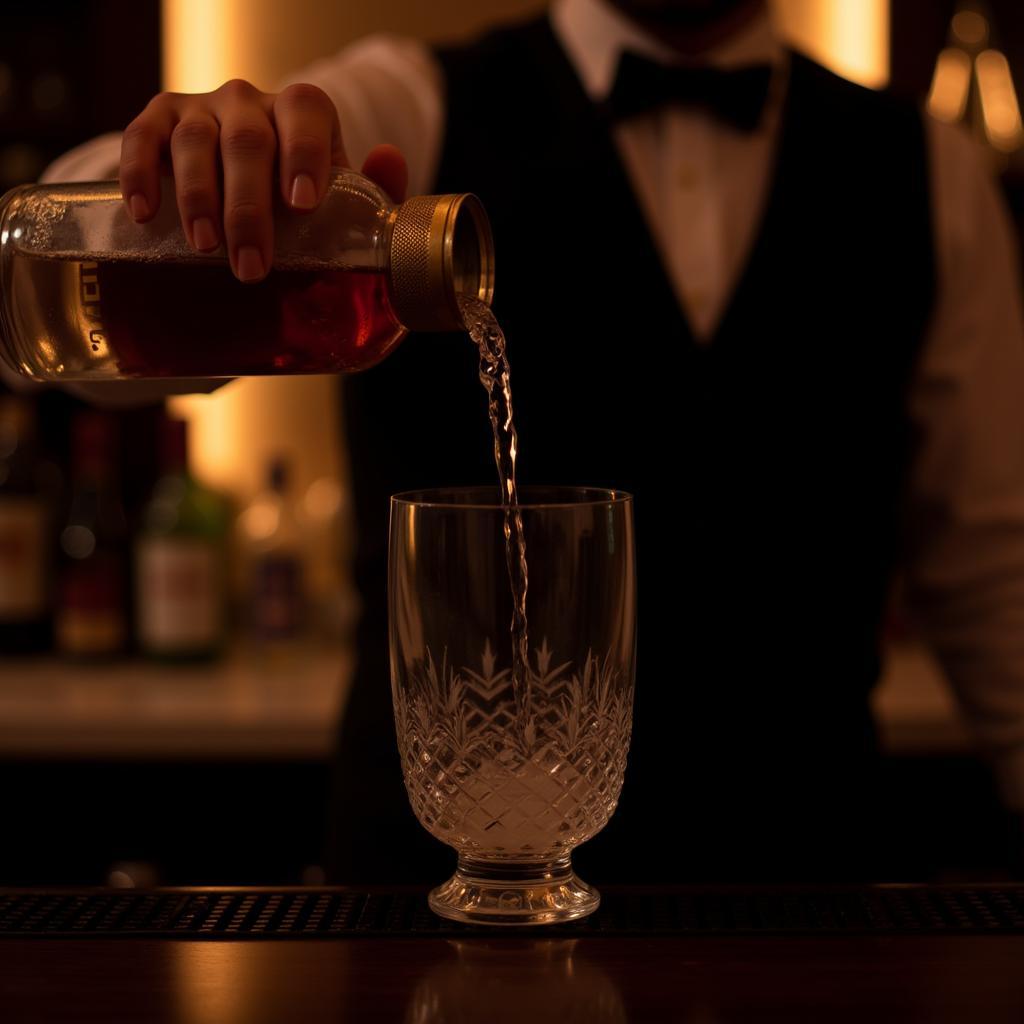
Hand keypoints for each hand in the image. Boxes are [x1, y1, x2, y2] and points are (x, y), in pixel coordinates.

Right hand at [118, 80, 408, 281]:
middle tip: (251, 265)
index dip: (304, 153)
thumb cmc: (299, 204)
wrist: (245, 195)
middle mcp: (249, 103)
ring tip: (205, 247)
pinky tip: (144, 214)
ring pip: (195, 141)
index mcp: (301, 112)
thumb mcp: (340, 201)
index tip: (301, 204)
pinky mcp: (157, 121)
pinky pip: (141, 136)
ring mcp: (200, 108)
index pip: (305, 113)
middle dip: (249, 208)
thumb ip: (374, 192)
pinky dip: (139, 173)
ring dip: (198, 197)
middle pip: (247, 141)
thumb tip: (389, 159)